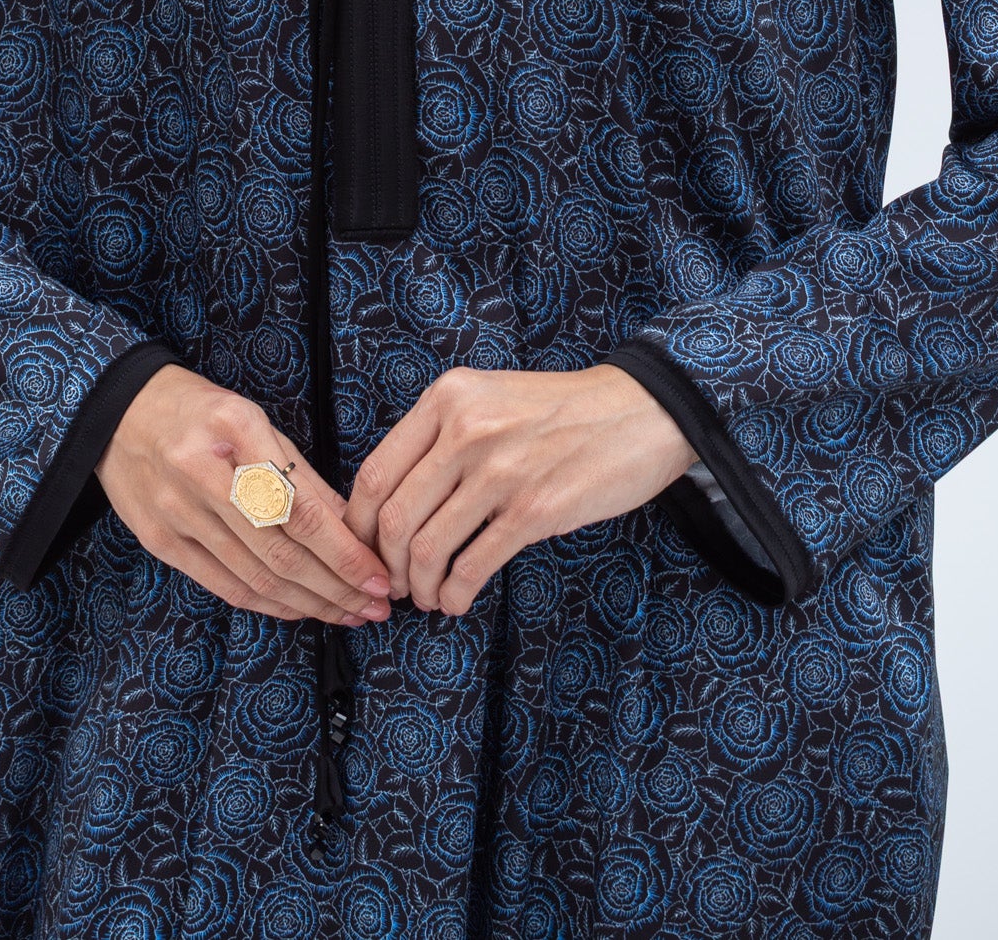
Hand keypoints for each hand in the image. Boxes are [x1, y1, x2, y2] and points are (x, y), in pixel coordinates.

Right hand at [97, 365, 391, 629]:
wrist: (119, 412)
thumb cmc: (199, 412)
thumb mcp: (255, 421)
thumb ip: (301, 475)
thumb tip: (352, 528)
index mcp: (237, 430)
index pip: (302, 509)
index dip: (345, 553)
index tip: (379, 577)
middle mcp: (203, 474)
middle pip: (281, 551)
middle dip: (336, 587)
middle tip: (375, 607)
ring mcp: (176, 512)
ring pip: (255, 576)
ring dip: (309, 603)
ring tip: (347, 614)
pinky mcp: (160, 541)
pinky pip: (222, 585)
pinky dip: (267, 603)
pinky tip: (299, 608)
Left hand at [343, 365, 693, 616]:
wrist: (639, 411)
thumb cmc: (562, 411)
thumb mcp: (489, 397)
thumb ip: (442, 434)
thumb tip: (394, 500)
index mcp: (448, 398)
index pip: (374, 472)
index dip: (359, 525)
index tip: (364, 550)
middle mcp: (466, 429)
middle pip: (393, 516)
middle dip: (387, 564)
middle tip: (396, 585)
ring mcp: (499, 470)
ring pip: (427, 547)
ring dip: (420, 585)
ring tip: (428, 596)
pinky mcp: (533, 510)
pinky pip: (472, 565)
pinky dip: (456, 593)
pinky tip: (458, 600)